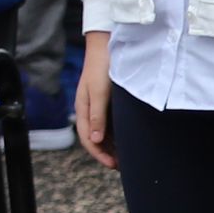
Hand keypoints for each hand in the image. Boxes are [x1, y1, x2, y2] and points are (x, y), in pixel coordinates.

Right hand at [77, 38, 115, 168]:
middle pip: (96, 138)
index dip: (99, 154)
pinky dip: (119, 134)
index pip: (88, 138)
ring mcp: (99, 106)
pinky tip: (130, 138)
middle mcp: (90, 110)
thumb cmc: (101, 68)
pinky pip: (112, 123)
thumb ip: (97, 116)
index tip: (113, 165)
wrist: (107, 46)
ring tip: (128, 156)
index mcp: (83, 109)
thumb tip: (96, 140)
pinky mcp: (109, 101)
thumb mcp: (99, 93)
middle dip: (107, 153)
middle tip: (123, 166)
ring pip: (105, 132)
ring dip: (114, 145)